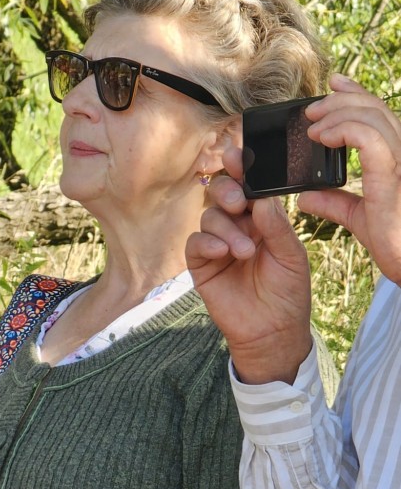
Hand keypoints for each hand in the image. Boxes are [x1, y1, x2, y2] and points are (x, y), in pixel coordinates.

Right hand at [185, 147, 312, 383]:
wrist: (274, 332)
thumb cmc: (288, 293)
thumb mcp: (291, 256)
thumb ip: (277, 226)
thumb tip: (261, 198)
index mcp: (262, 218)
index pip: (249, 186)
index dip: (242, 169)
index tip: (238, 156)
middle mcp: (238, 226)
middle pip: (222, 192)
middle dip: (228, 190)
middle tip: (239, 202)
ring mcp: (218, 244)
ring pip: (209, 215)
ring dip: (226, 227)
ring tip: (244, 252)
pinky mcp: (202, 264)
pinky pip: (196, 242)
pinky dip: (208, 242)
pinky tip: (223, 252)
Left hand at [300, 73, 400, 283]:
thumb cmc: (394, 243)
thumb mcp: (358, 218)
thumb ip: (334, 203)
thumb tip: (306, 196)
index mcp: (397, 158)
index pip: (380, 113)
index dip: (357, 92)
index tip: (333, 85)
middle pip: (374, 107)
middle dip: (340, 100)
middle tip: (311, 110)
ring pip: (371, 116)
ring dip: (336, 114)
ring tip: (312, 127)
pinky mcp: (392, 175)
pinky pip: (368, 138)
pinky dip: (342, 131)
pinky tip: (323, 138)